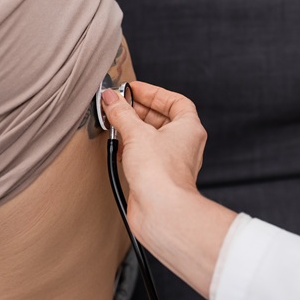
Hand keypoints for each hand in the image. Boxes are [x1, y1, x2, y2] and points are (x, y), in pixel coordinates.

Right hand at [102, 81, 235, 297]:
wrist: (161, 210)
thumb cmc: (160, 173)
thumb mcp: (136, 133)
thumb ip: (121, 113)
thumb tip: (110, 98)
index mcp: (189, 128)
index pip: (175, 101)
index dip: (154, 92)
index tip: (133, 89)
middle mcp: (184, 144)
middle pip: (162, 118)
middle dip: (138, 110)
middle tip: (117, 104)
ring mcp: (172, 162)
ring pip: (152, 138)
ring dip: (133, 129)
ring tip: (114, 123)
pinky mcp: (158, 177)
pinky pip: (145, 155)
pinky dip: (131, 148)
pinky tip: (117, 148)